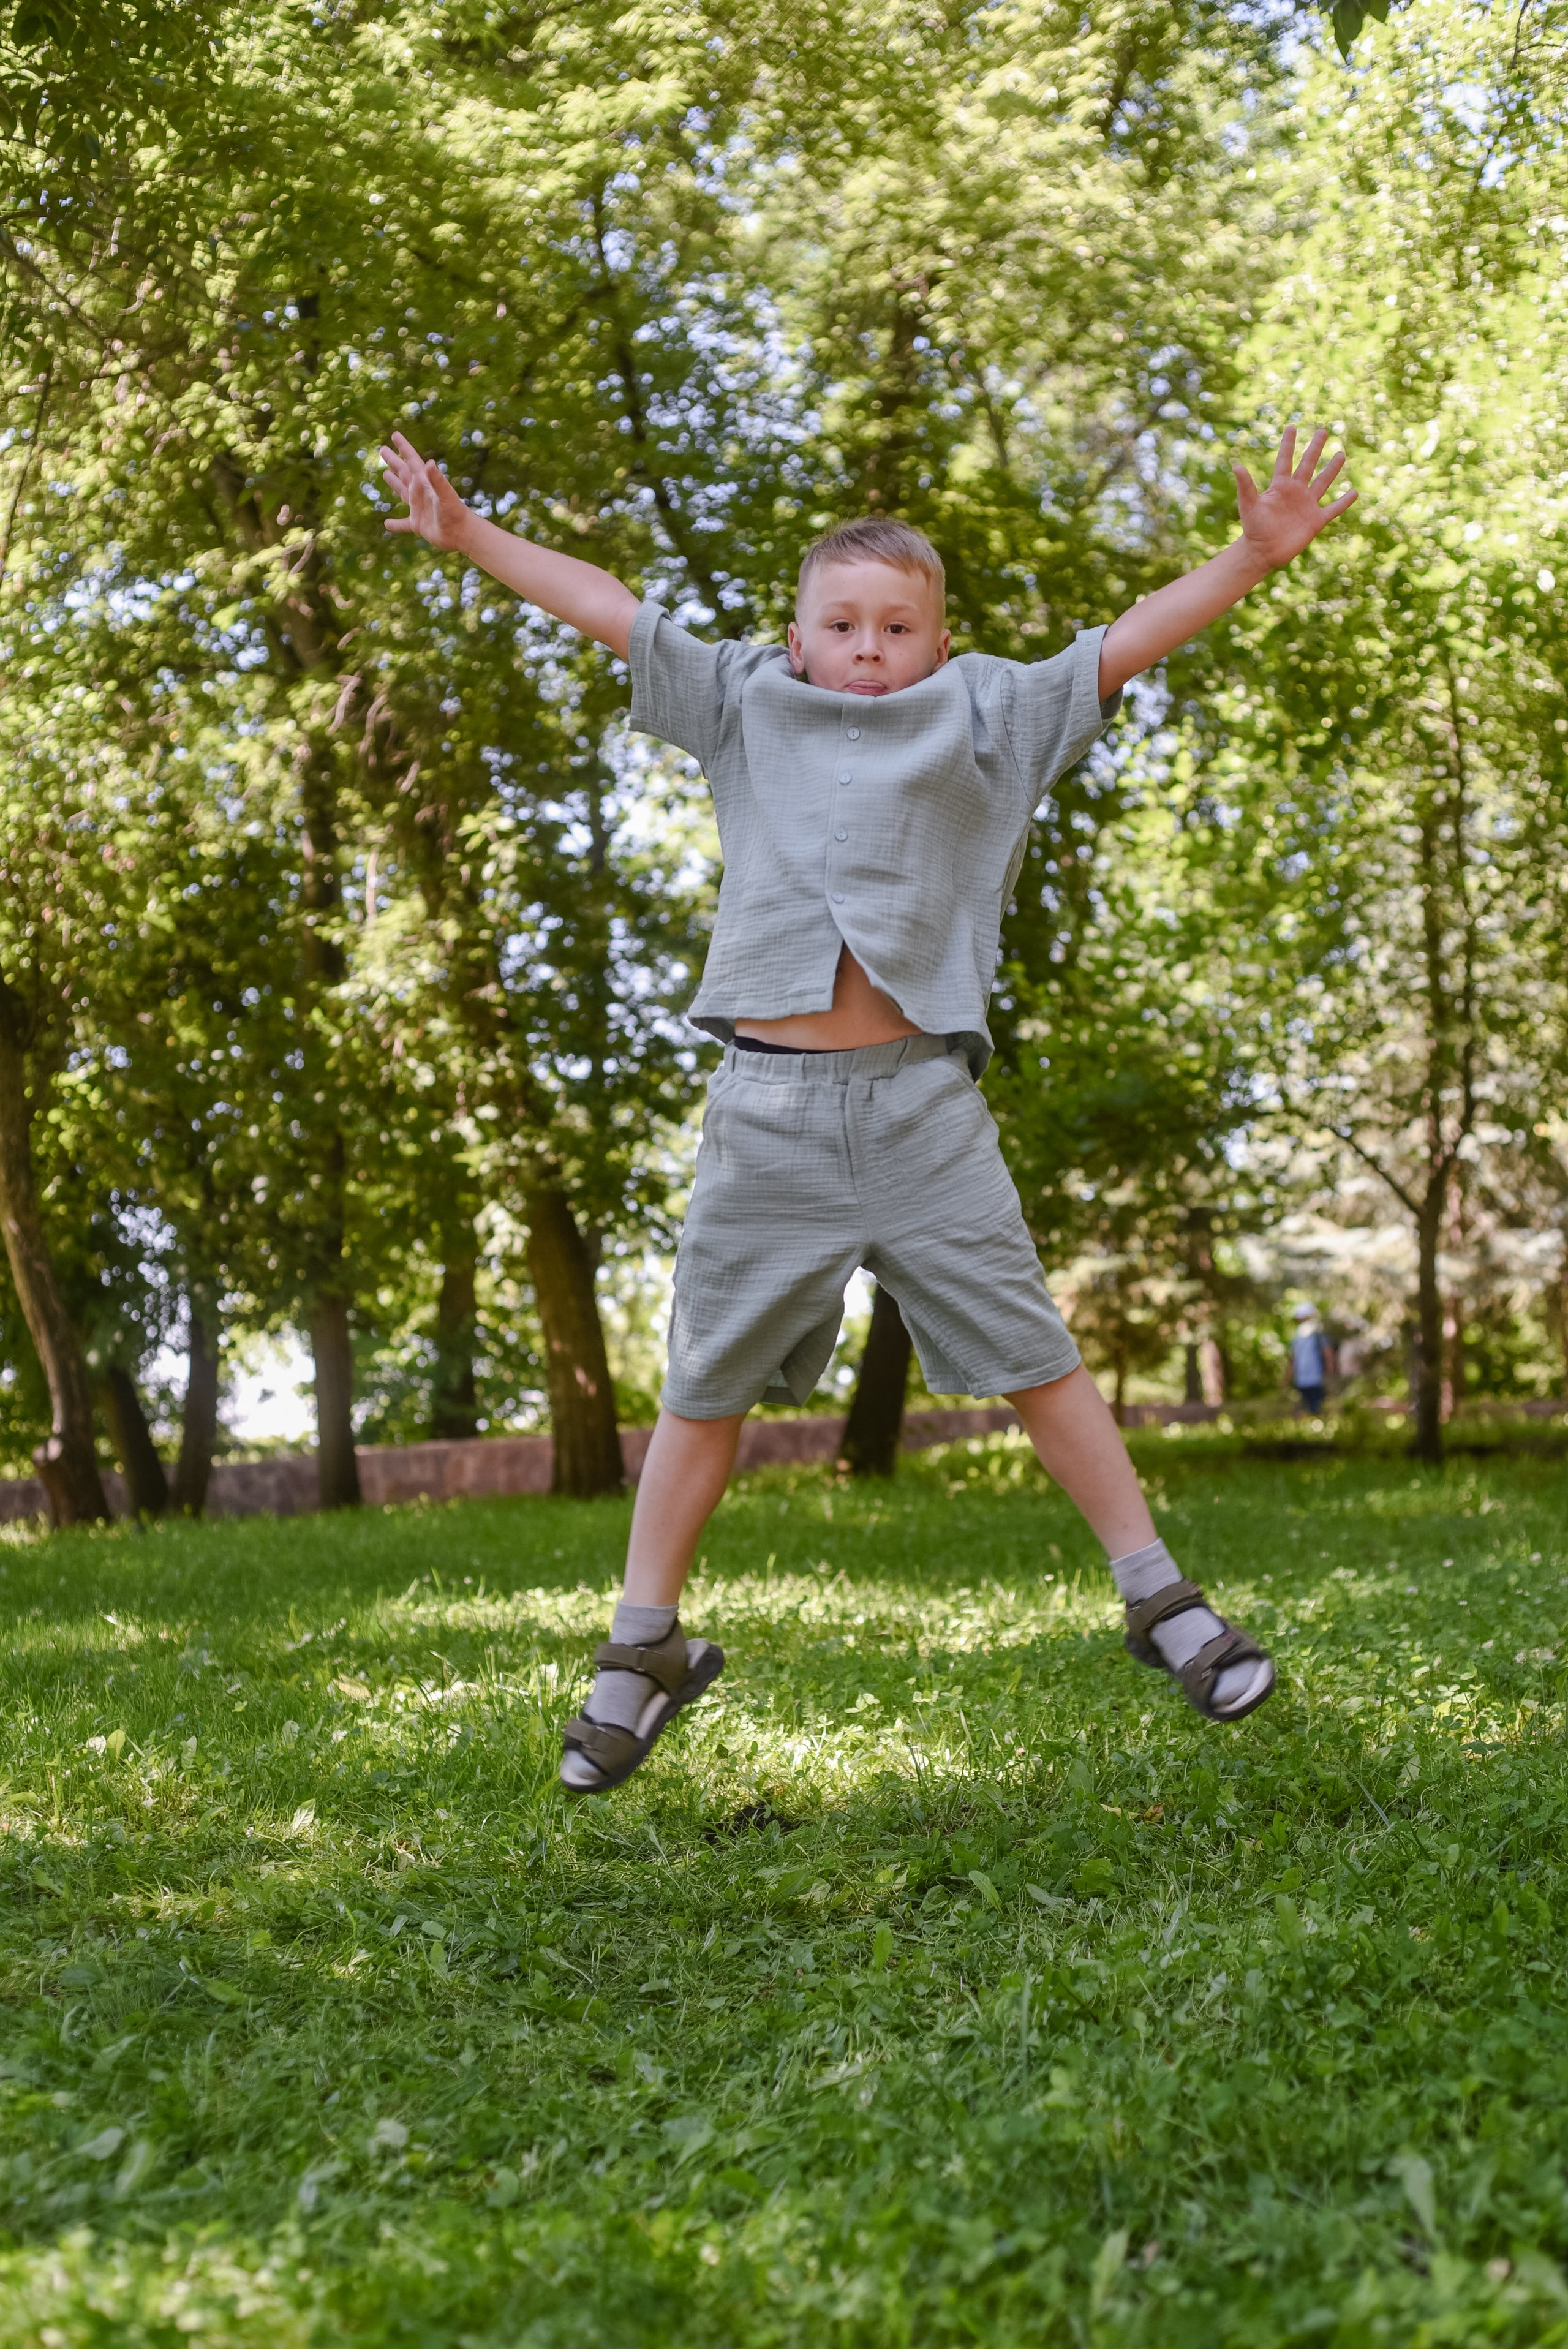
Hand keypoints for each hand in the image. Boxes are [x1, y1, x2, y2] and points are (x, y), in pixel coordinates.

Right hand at [379, 430, 471, 550]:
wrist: (462, 533)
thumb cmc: (455, 512)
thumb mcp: (445, 494)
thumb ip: (437, 479)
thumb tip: (429, 462)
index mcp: (424, 482)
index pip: (411, 460)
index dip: (403, 447)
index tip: (395, 434)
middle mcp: (420, 492)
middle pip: (403, 472)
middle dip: (393, 460)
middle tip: (382, 449)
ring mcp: (418, 508)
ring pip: (402, 492)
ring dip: (393, 483)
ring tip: (385, 474)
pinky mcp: (417, 524)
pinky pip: (402, 524)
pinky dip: (395, 524)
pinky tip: (387, 523)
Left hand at [1234, 427, 1355, 573]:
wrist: (1263, 552)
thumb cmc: (1254, 529)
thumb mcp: (1249, 505)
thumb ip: (1246, 486)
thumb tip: (1236, 466)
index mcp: (1280, 486)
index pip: (1285, 460)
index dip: (1288, 444)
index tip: (1292, 427)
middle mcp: (1295, 491)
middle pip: (1308, 465)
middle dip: (1315, 448)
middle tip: (1323, 431)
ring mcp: (1307, 505)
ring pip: (1323, 482)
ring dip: (1332, 469)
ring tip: (1341, 454)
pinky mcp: (1316, 520)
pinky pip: (1333, 509)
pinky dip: (1344, 502)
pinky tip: (1355, 492)